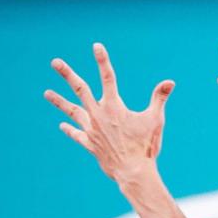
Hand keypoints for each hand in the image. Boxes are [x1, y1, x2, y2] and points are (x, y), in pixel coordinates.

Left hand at [47, 45, 173, 188]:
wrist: (133, 171)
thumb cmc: (146, 146)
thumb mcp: (156, 120)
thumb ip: (159, 98)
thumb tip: (170, 82)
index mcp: (114, 107)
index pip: (108, 78)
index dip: (103, 61)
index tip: (96, 46)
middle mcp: (98, 115)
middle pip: (80, 89)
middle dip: (67, 74)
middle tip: (55, 62)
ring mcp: (91, 129)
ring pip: (72, 111)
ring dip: (59, 101)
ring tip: (46, 93)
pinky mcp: (90, 144)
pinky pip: (77, 134)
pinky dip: (70, 129)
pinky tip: (62, 126)